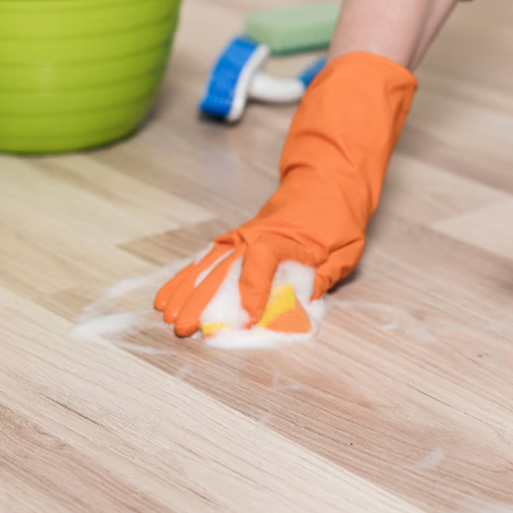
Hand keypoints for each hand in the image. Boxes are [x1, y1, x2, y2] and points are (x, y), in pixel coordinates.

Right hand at [155, 52, 416, 336]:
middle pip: (223, 268)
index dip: (252, 291)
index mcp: (285, 238)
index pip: (262, 262)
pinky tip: (169, 295)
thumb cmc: (338, 218)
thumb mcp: (344, 251)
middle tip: (185, 328)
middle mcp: (255, 236)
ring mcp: (242, 237)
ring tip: (167, 315)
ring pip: (208, 265)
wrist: (327, 183)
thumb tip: (303, 305)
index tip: (246, 319)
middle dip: (201, 301)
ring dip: (186, 291)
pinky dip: (186, 277)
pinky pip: (206, 260)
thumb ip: (324, 278)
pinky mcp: (236, 241)